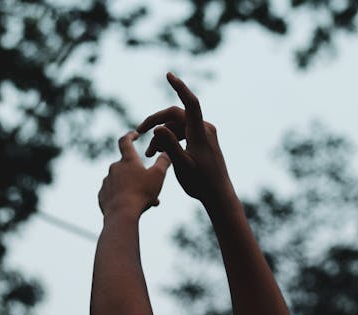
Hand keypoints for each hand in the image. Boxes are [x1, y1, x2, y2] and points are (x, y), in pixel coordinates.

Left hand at [98, 131, 170, 215]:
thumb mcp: (158, 176)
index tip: (135, 134)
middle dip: (140, 175)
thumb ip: (164, 162)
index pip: (125, 141)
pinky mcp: (102, 195)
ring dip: (134, 188)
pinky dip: (124, 198)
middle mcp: (114, 168)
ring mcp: (107, 181)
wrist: (122, 214)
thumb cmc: (142, 193)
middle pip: (128, 167)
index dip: (130, 136)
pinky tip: (132, 207)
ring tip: (147, 201)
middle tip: (152, 187)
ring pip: (123, 183)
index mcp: (128, 161)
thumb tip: (167, 152)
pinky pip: (115, 193)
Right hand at [137, 72, 233, 204]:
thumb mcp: (181, 165)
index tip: (168, 75)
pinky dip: (170, 140)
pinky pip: (183, 134)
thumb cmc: (201, 183)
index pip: (190, 103)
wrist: (219, 196)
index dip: (180, 87)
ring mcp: (205, 135)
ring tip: (149, 154)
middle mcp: (204, 129)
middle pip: (176, 115)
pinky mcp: (203, 142)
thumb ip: (169, 145)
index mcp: (200, 132)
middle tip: (139, 132)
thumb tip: (157, 128)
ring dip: (161, 136)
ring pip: (177, 126)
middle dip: (157, 121)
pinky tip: (159, 154)